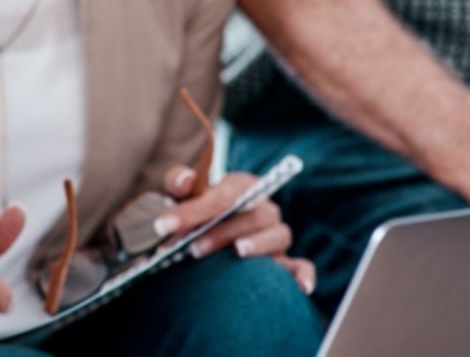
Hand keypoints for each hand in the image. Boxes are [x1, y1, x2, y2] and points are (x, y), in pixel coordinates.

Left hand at [156, 168, 315, 295]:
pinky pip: (302, 266)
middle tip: (192, 247)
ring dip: (257, 244)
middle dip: (222, 231)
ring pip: (278, 235)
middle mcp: (263, 208)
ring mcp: (276, 234)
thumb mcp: (183, 193)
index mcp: (241, 185)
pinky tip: (301, 287)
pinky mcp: (285, 261)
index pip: (222, 194)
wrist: (211, 229)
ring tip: (236, 252)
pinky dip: (304, 275)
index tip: (164, 225)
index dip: (194, 209)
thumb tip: (186, 181)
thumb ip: (178, 181)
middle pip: (253, 214)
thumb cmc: (197, 209)